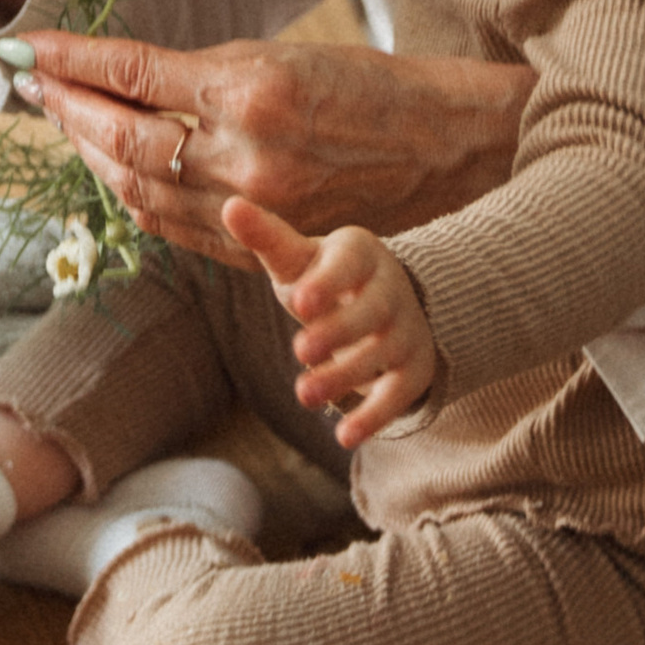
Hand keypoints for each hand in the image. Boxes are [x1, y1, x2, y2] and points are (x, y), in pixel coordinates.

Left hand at [18, 30, 529, 265]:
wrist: (434, 148)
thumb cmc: (363, 84)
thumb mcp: (279, 54)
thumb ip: (199, 72)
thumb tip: (124, 75)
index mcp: (249, 90)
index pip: (133, 75)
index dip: (73, 63)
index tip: (32, 49)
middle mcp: (243, 155)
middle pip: (123, 141)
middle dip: (69, 111)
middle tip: (36, 84)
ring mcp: (249, 208)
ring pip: (139, 192)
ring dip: (91, 158)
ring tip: (66, 124)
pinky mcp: (257, 244)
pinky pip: (173, 228)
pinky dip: (132, 199)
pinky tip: (113, 172)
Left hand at [225, 197, 436, 447]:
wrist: (387, 306)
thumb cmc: (325, 279)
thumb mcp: (298, 258)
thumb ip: (267, 236)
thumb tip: (230, 206)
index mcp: (360, 254)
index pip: (350, 263)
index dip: (328, 282)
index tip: (300, 302)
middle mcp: (391, 290)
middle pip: (371, 311)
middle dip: (338, 332)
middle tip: (300, 351)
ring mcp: (406, 330)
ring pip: (381, 354)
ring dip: (345, 377)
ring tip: (304, 395)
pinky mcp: (413, 370)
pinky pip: (398, 395)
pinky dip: (374, 417)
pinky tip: (344, 438)